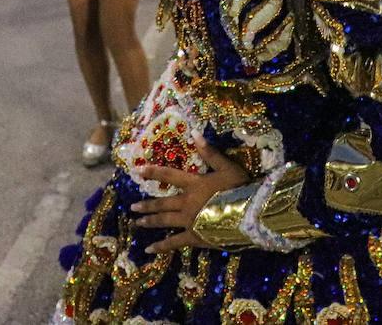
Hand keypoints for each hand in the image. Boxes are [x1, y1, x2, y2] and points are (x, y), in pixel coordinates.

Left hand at [131, 138, 251, 253]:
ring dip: (150, 221)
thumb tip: (194, 132)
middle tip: (133, 207)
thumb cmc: (240, 189)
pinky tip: (149, 249)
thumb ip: (210, 152)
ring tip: (137, 223)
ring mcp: (188, 221)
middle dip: (147, 204)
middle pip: (163, 203)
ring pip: (164, 221)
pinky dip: (161, 246)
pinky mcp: (194, 237)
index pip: (169, 175)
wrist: (248, 215)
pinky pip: (174, 242)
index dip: (153, 172)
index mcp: (194, 184)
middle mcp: (187, 202)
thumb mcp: (227, 167)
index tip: (137, 171)